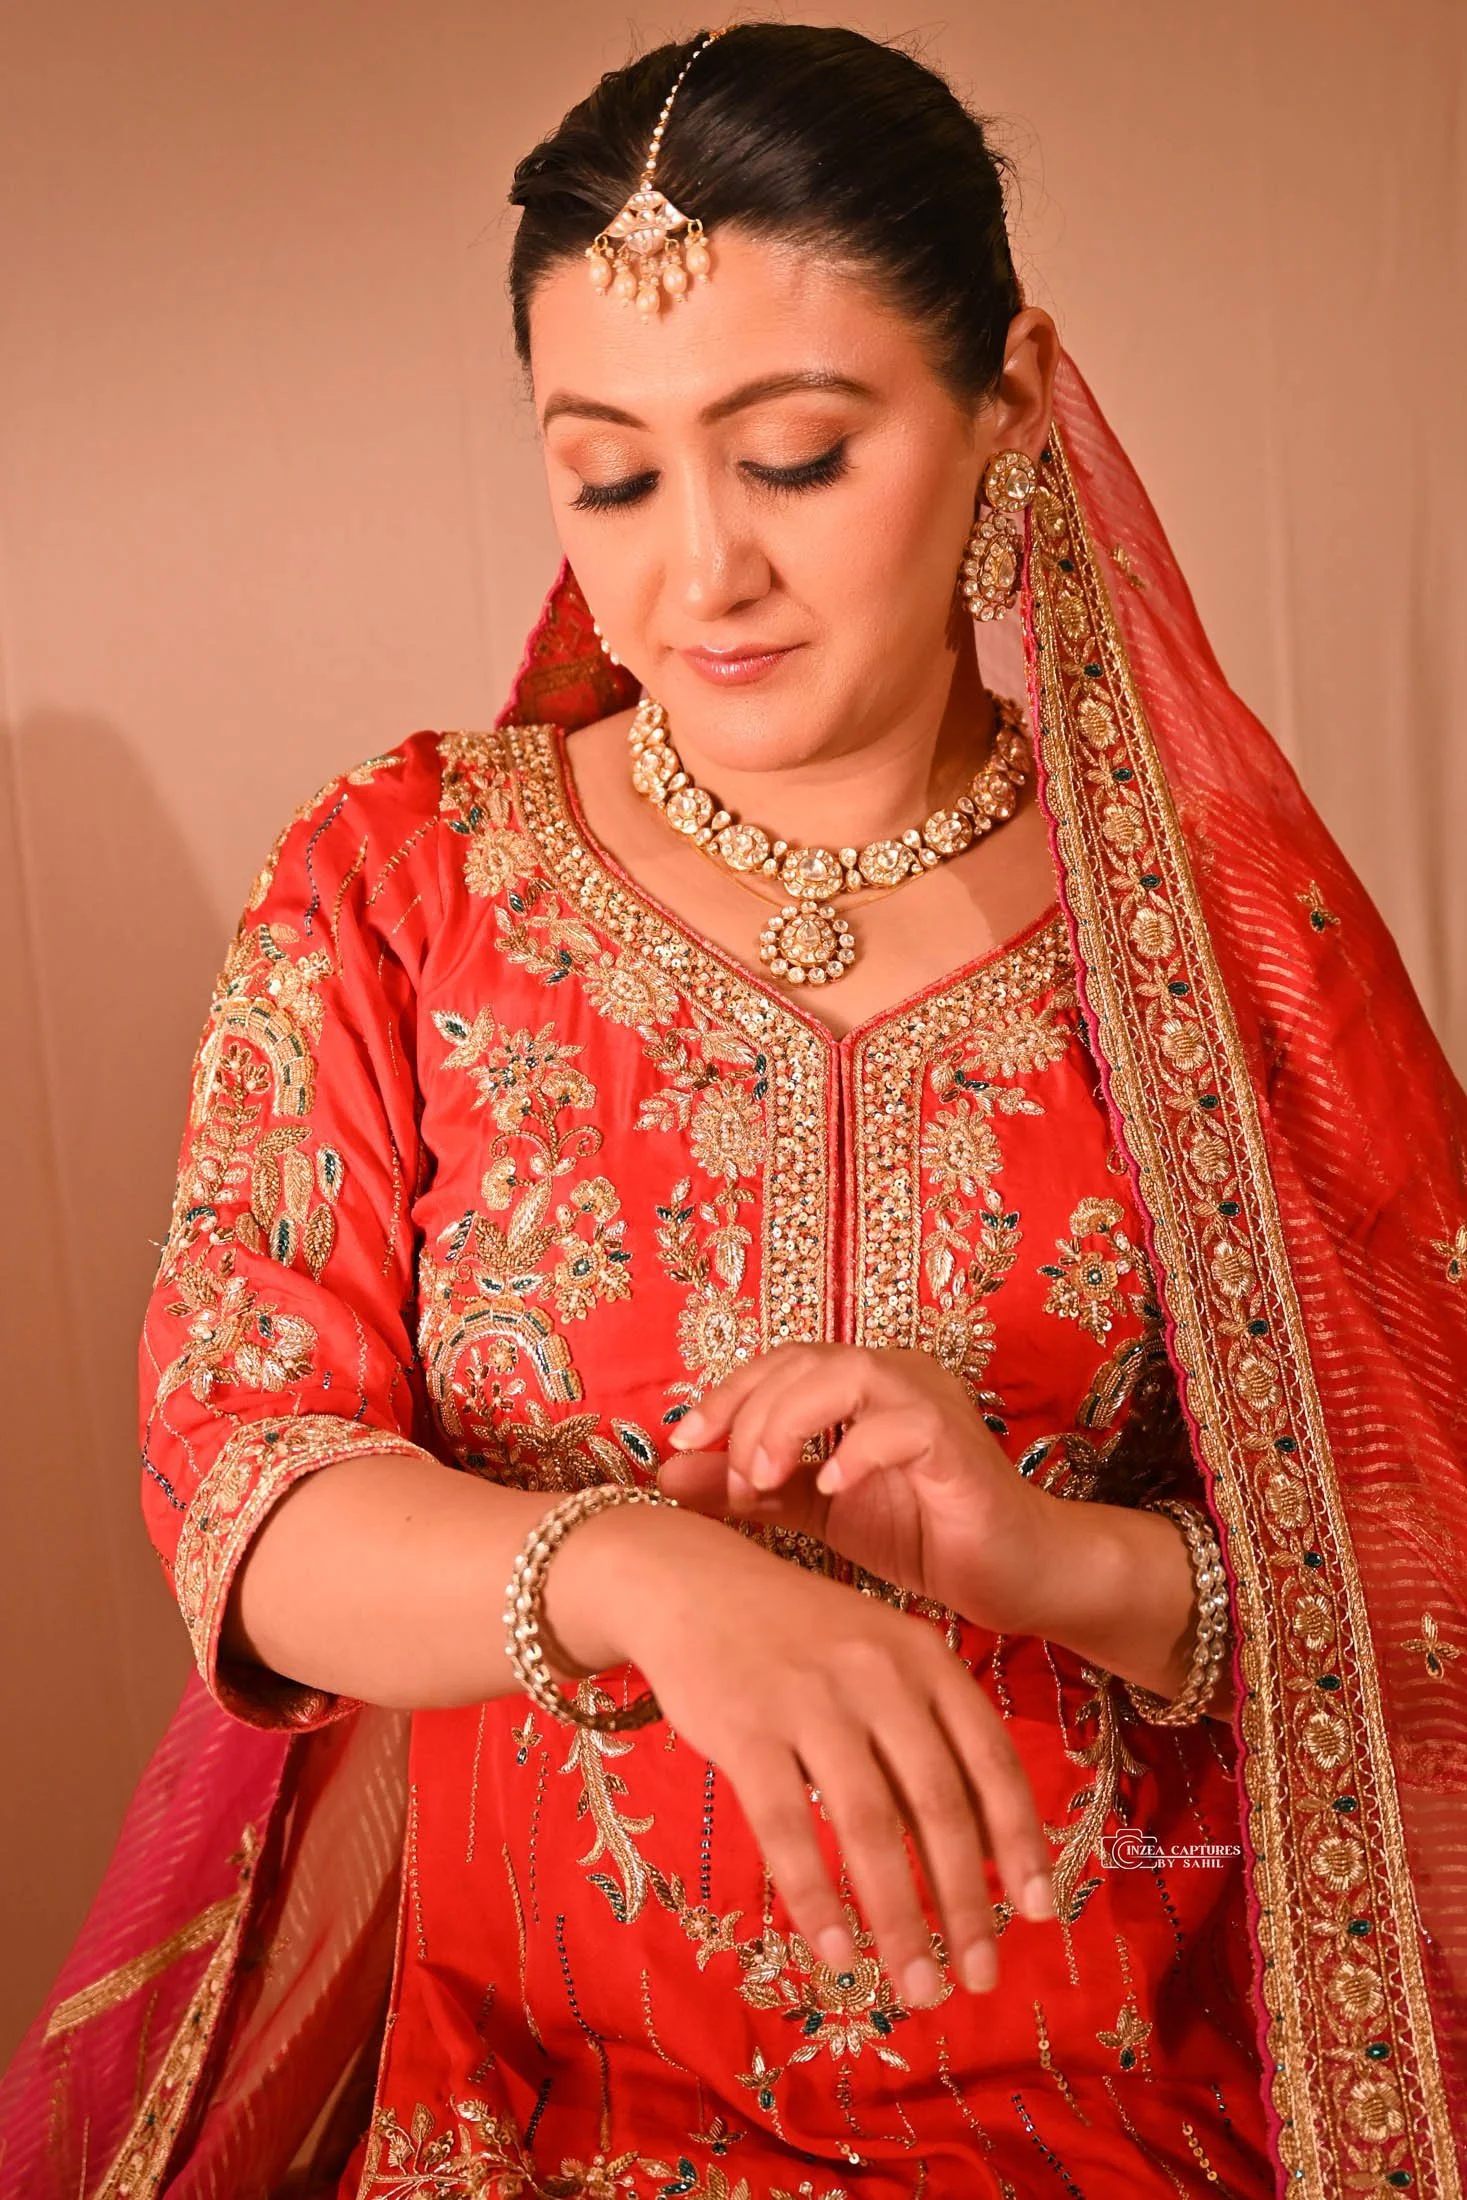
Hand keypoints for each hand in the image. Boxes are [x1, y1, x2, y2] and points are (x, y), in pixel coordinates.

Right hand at [576, 1501, 1056, 2006]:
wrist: (688, 1580)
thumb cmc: (795, 1635)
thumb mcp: (877, 1657)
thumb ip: (925, 1736)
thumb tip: (981, 1850)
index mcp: (924, 1656)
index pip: (991, 1759)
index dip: (1020, 1841)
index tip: (1040, 1911)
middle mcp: (877, 1673)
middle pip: (938, 1804)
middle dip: (966, 1903)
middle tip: (981, 1977)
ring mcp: (810, 1698)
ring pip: (870, 1827)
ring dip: (900, 1920)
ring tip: (918, 1987)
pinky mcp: (744, 1727)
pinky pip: (787, 1829)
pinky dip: (817, 1899)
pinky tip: (836, 1955)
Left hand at [660, 1343, 1054, 1629]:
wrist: (1015, 1575)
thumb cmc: (925, 1533)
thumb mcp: (820, 1510)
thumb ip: (755, 1488)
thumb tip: (669, 1474)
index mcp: (861, 1387)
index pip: (778, 1364)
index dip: (725, 1395)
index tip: (681, 1442)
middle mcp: (896, 1377)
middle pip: (803, 1360)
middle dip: (751, 1414)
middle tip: (732, 1479)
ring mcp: (931, 1403)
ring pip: (847, 1374)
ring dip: (791, 1421)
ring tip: (766, 1478)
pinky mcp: (958, 1444)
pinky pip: (902, 1425)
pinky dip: (857, 1451)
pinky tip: (832, 1489)